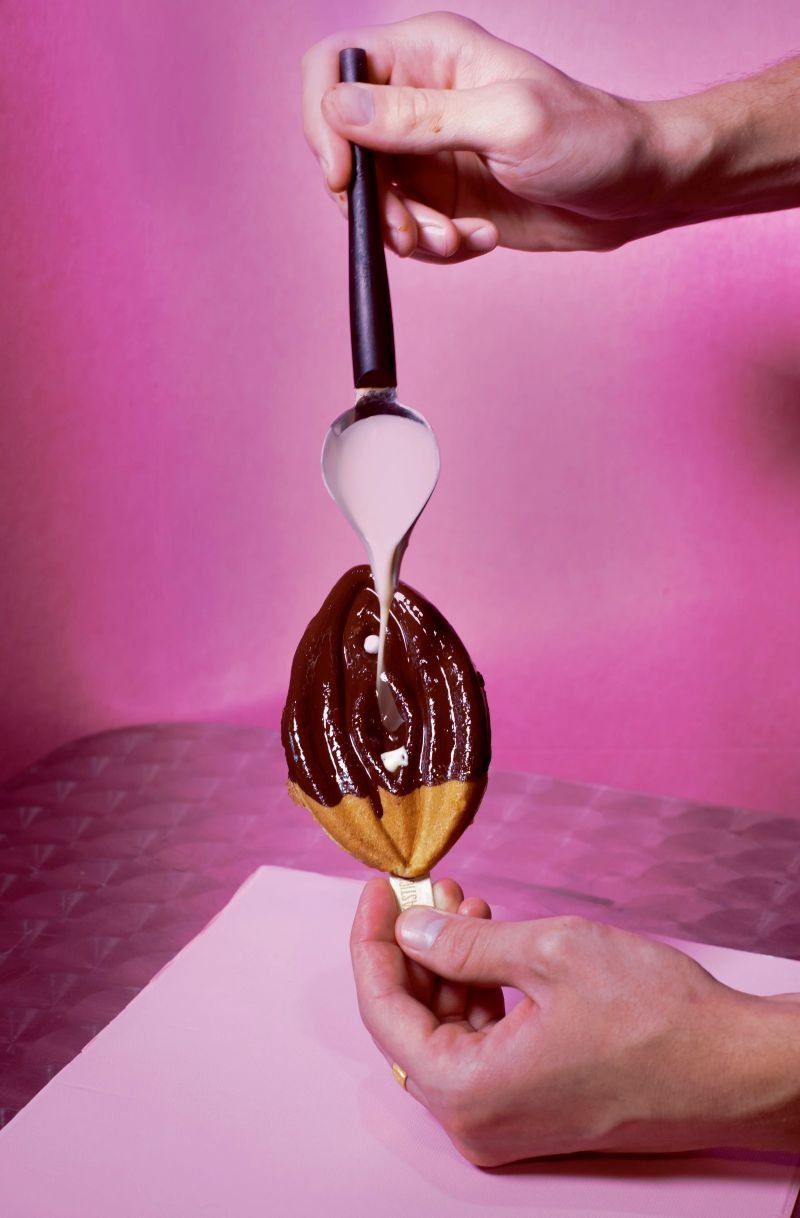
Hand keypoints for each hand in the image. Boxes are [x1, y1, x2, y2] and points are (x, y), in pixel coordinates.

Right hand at [303, 12, 671, 259]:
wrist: (635, 192)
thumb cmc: (591, 139)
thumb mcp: (506, 124)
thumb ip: (420, 119)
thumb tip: (340, 110)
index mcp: (428, 54)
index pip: (333, 68)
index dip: (322, 122)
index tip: (345, 177)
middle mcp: (419, 98)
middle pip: (345, 148)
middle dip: (372, 201)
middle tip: (413, 231)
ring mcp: (428, 151)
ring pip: (372, 201)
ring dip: (407, 233)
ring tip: (458, 238)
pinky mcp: (443, 196)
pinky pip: (407, 230)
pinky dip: (435, 246)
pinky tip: (480, 238)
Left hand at [351, 878, 799, 1164]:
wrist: (737, 1068)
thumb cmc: (656, 1018)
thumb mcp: (549, 954)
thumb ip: (463, 944)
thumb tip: (410, 930)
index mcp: (469, 1092)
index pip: (384, 1010)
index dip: (373, 941)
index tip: (380, 890)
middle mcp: (478, 1121)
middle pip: (412, 1022)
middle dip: (414, 948)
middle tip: (427, 890)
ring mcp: (507, 1121)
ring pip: (448, 1031)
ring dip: (450, 965)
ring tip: (466, 905)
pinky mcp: (535, 1107)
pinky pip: (483, 1046)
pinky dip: (480, 992)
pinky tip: (493, 943)